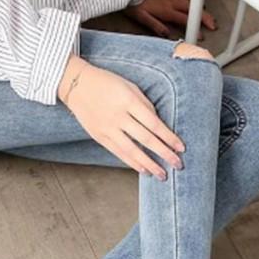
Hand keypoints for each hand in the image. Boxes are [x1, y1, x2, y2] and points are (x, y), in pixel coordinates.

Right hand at [57, 55, 184, 178]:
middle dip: (164, 153)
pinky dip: (132, 163)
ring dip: (149, 164)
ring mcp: (107, 128)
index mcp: (128, 101)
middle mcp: (118, 116)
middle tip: (178, 165)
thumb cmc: (108, 83)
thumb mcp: (130, 87)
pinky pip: (119, 153)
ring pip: (132, 150)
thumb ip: (145, 105)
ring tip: (162, 175)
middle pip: (146, 139)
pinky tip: (144, 170)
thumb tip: (159, 126)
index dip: (169, 137)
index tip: (181, 148)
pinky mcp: (99, 136)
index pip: (154, 124)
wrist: (77, 84)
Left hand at [124, 0, 216, 38]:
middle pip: (193, 10)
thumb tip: (167, 35)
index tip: (202, 35)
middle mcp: (172, 1)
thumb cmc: (134, 3)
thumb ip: (156, 26)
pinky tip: (193, 0)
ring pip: (190, 0)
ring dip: (200, 8)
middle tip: (213, 25)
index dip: (195, 29)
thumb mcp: (142, 18)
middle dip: (205, 18)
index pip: (185, 21)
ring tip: (206, 14)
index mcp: (167, 11)